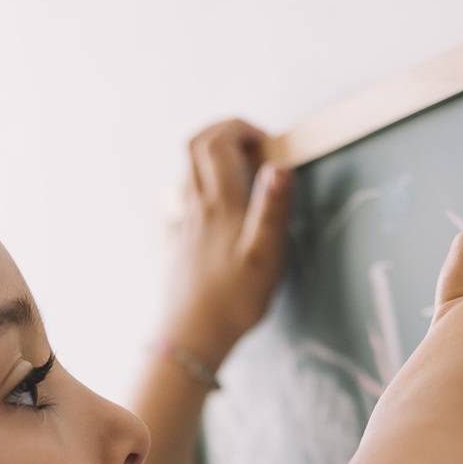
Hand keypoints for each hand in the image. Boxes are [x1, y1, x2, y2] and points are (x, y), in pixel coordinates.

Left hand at [163, 119, 293, 363]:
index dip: (242, 127)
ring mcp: (186, 221)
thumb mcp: (264, 255)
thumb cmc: (234, 299)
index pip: (218, 141)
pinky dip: (209, 183)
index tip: (268, 144)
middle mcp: (198, 205)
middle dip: (225, 131)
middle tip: (256, 146)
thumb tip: (279, 166)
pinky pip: (190, 194)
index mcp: (220, 203)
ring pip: (191, 169)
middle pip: (196, 145)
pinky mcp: (183, 239)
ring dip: (216, 156)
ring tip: (247, 172)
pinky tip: (228, 206)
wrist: (192, 336)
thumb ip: (272, 207)